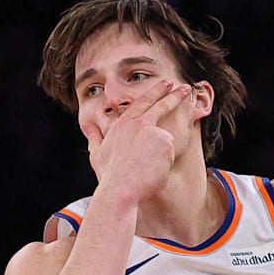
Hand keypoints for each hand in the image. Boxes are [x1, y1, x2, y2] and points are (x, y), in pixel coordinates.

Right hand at [85, 79, 195, 204]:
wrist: (120, 190)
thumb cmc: (109, 176)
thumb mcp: (97, 153)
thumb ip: (94, 136)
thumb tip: (88, 126)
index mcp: (123, 124)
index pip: (142, 103)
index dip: (155, 92)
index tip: (166, 84)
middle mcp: (138, 124)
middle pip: (161, 105)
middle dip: (174, 95)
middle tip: (185, 88)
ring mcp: (153, 132)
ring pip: (165, 141)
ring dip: (161, 155)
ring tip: (146, 168)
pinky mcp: (166, 143)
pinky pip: (171, 153)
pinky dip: (165, 163)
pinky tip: (153, 170)